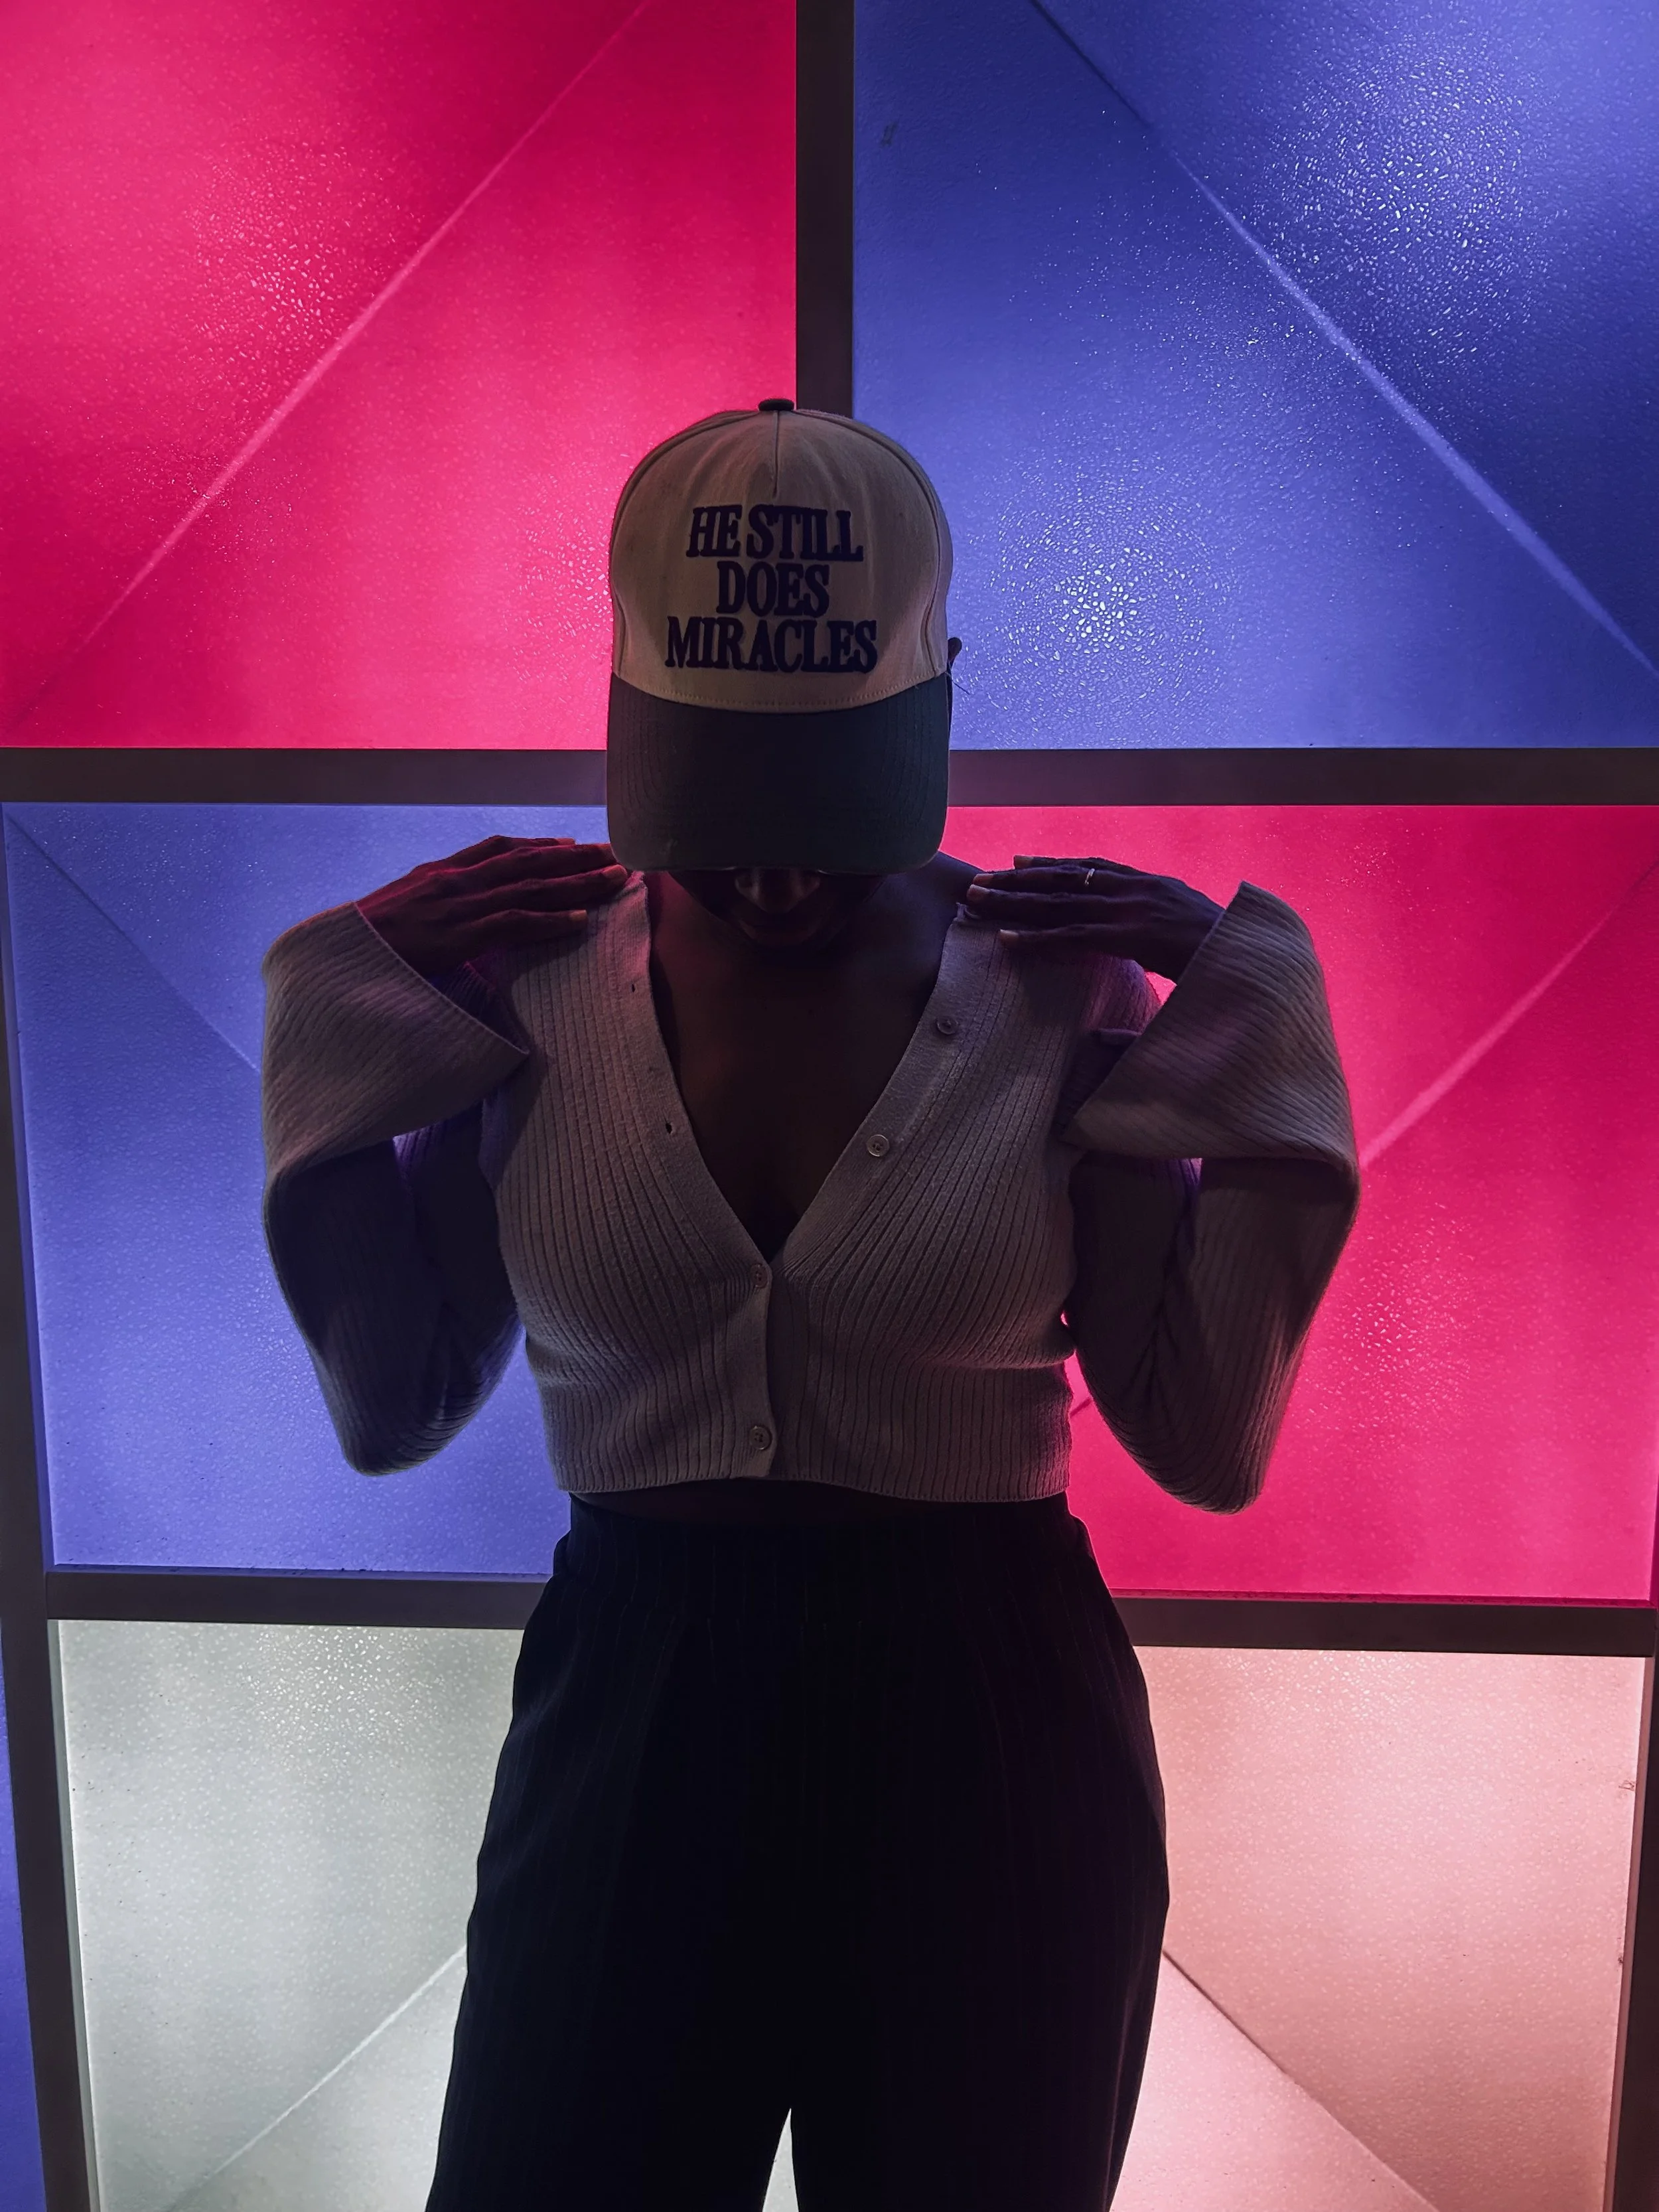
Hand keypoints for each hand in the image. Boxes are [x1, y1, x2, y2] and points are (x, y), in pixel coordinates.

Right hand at [357, 836, 629, 975]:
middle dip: (575, 857)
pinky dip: (549, 920)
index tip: (571, 842)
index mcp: (440, 872)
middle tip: (615, 853)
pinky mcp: (461, 936)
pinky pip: (514, 923)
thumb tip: (454, 911)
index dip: (538, 844)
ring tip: (616, 880)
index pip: (498, 849)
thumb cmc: (367, 941)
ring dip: (578, 883)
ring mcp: (459, 906)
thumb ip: (432, 902)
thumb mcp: (400, 908)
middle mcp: (455, 881)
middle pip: (527, 861)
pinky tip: (579, 920)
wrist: (339, 956)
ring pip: (531, 887)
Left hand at [964, 855, 1222, 980]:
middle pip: (1066, 878)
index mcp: (1154, 885)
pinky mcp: (1129, 938)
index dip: (1054, 864)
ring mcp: (1132, 910)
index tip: (1020, 862)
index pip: (1093, 868)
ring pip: (1059, 902)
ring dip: (1013, 901)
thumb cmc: (1231, 954)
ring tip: (975, 899)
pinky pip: (1072, 938)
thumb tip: (1157, 944)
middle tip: (980, 878)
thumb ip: (1168, 935)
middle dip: (1019, 879)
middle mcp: (1137, 889)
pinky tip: (1004, 940)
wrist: (1257, 959)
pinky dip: (1035, 939)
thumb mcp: (1197, 934)